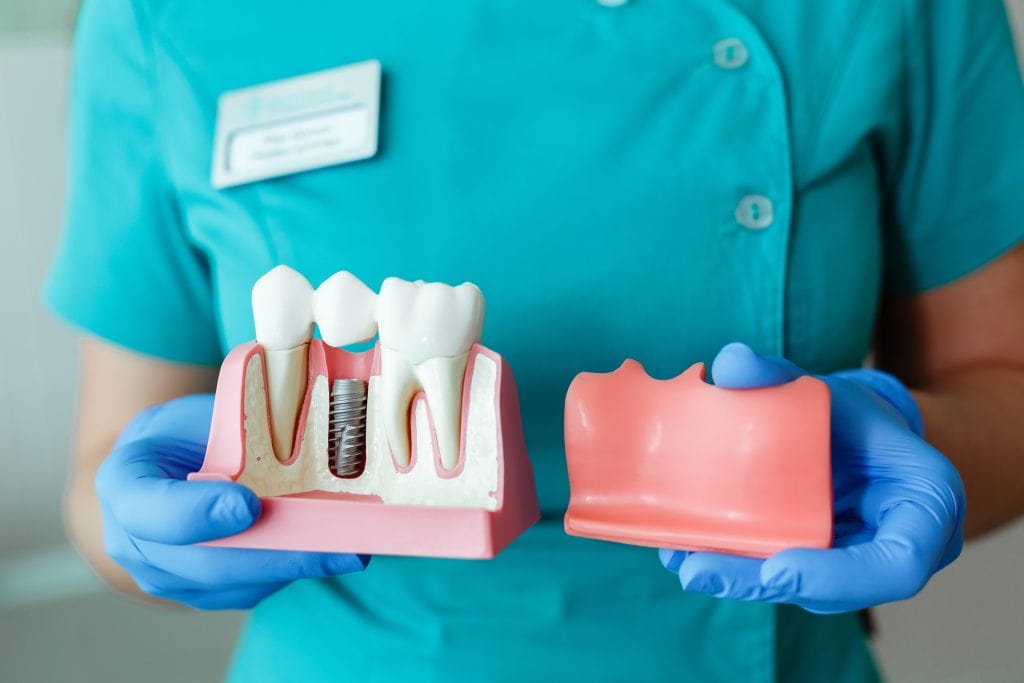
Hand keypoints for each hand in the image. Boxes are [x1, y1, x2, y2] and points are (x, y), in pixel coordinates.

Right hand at [95, 394, 366, 609]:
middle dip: (273, 554)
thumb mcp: (198, 411)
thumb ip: (233, 424)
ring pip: (237, 584)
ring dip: (297, 566)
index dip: (199, 513)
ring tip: (352, 544)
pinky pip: (256, 588)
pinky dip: (298, 568)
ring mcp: (171, 577)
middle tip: (330, 542)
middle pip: (204, 563)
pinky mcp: (209, 593)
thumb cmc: (187, 433)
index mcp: (125, 484)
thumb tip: (300, 414)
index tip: (247, 506)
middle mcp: (135, 543)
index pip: (151, 509)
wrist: (166, 467)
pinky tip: (339, 549)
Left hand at [659, 343, 964, 613]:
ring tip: (685, 563)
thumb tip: (730, 362)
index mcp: (925, 504)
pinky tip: (687, 554)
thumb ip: (778, 374)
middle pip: (839, 590)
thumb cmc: (852, 414)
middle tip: (699, 571)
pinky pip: (784, 575)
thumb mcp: (824, 388)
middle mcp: (901, 548)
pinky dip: (738, 568)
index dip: (839, 577)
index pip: (898, 564)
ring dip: (742, 581)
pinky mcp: (825, 570)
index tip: (778, 569)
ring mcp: (862, 565)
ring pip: (804, 589)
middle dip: (764, 583)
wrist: (859, 436)